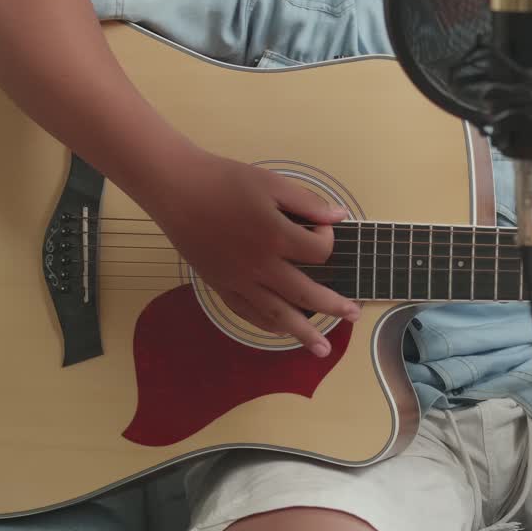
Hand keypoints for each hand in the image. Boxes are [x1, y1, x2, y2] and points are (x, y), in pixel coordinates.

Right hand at [144, 151, 359, 357]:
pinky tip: (283, 331)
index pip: (319, 253)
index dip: (328, 241)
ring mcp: (239, 280)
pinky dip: (268, 325)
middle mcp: (260, 266)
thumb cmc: (225, 180)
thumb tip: (339, 216)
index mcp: (276, 237)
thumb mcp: (271, 183)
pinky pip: (249, 313)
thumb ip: (308, 202)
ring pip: (277, 314)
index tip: (322, 229)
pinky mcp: (221, 285)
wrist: (177, 189)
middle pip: (306, 294)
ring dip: (303, 333)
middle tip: (354, 315)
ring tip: (322, 350)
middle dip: (333, 306)